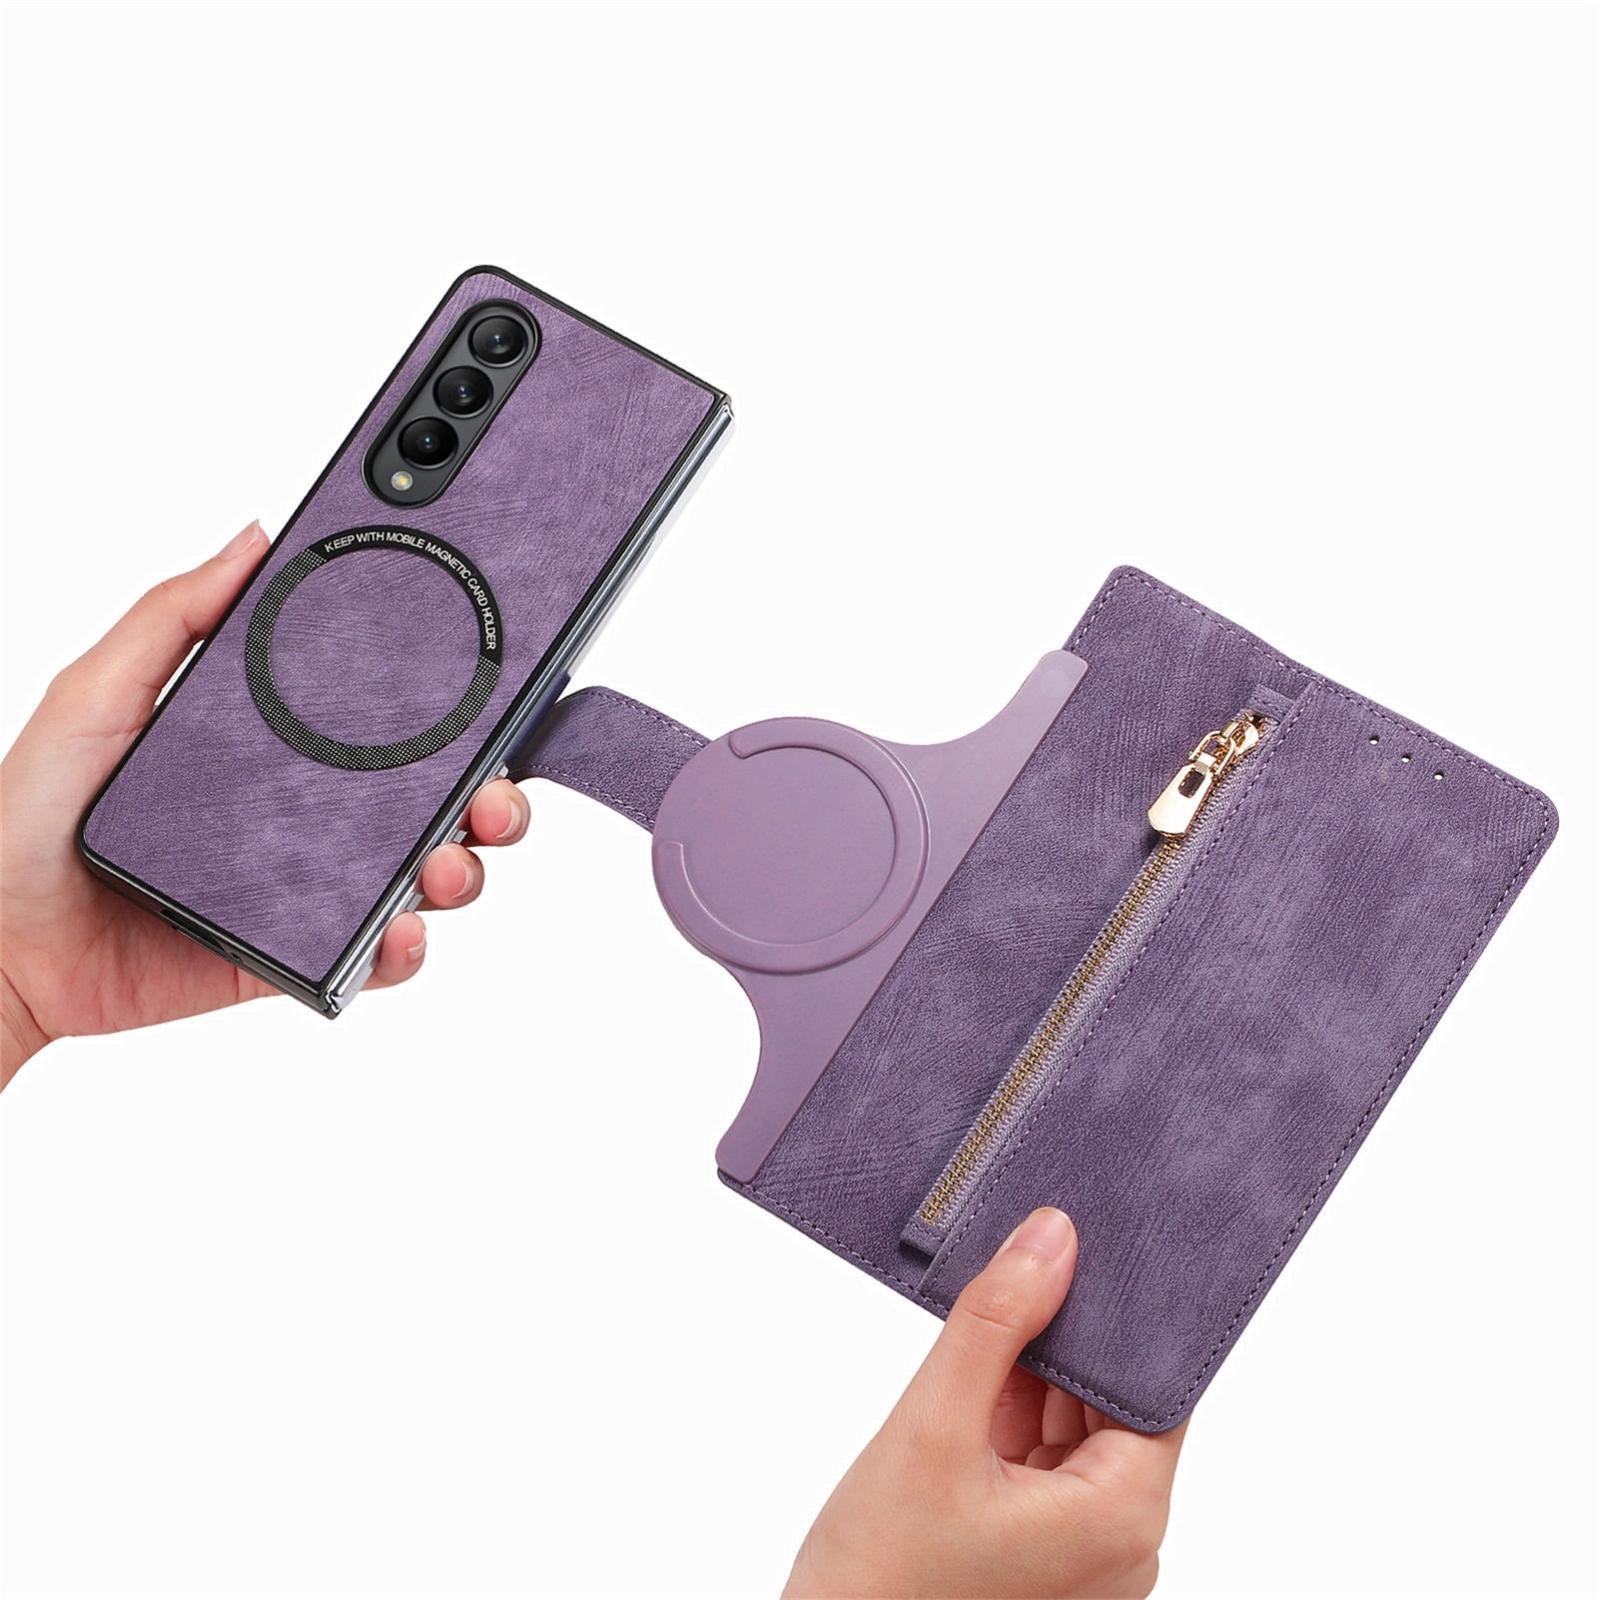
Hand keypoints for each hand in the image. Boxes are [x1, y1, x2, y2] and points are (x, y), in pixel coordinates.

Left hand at [0, 521, 532, 1086]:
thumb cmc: (28, 814)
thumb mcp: (97, 691)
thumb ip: (173, 615)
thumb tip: (253, 538)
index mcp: (281, 749)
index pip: (391, 723)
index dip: (458, 712)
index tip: (495, 693)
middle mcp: (311, 816)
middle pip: (437, 801)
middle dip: (493, 797)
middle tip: (495, 794)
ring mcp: (309, 887)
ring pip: (428, 875)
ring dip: (465, 869)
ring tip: (446, 865)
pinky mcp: (295, 954)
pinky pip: (376, 956)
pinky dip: (408, 949)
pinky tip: (401, 931)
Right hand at [784, 1209, 1185, 1598]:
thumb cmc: (879, 1585)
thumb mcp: (933, 1427)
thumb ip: (995, 1323)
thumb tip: (1050, 1237)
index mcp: (1123, 1519)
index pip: (1155, 1385)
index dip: (1126, 1310)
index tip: (1092, 1241)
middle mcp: (1119, 1546)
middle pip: (1110, 1402)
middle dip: (1065, 1331)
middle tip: (1024, 1249)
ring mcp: (1078, 1558)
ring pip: (1071, 1427)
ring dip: (1030, 1370)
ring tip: (986, 1306)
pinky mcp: (1037, 1559)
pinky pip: (1040, 1462)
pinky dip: (1007, 1413)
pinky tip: (971, 1367)